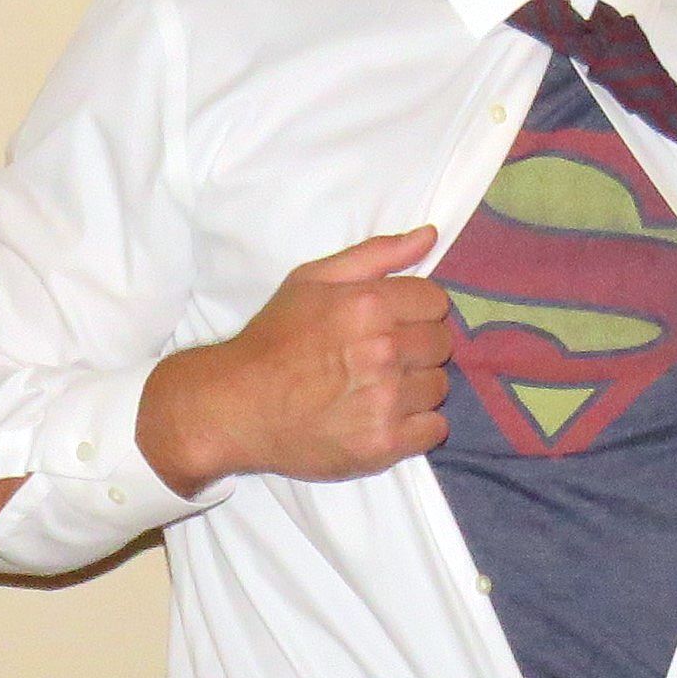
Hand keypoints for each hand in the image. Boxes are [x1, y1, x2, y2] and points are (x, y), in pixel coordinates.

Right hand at [140, 229, 452, 491]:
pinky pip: (435, 430)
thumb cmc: (274, 339)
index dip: (415, 311)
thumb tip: (430, 235)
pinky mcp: (384, 443)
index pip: (435, 301)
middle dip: (416, 348)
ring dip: (416, 388)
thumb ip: (375, 254)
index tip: (391, 323)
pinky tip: (385, 418)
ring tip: (378, 390)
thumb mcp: (311, 279)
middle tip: (380, 358)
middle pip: (441, 344)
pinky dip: (417, 426)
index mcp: (368, 305)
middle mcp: (382, 350)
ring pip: (439, 387)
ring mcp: (386, 400)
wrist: (235, 405)